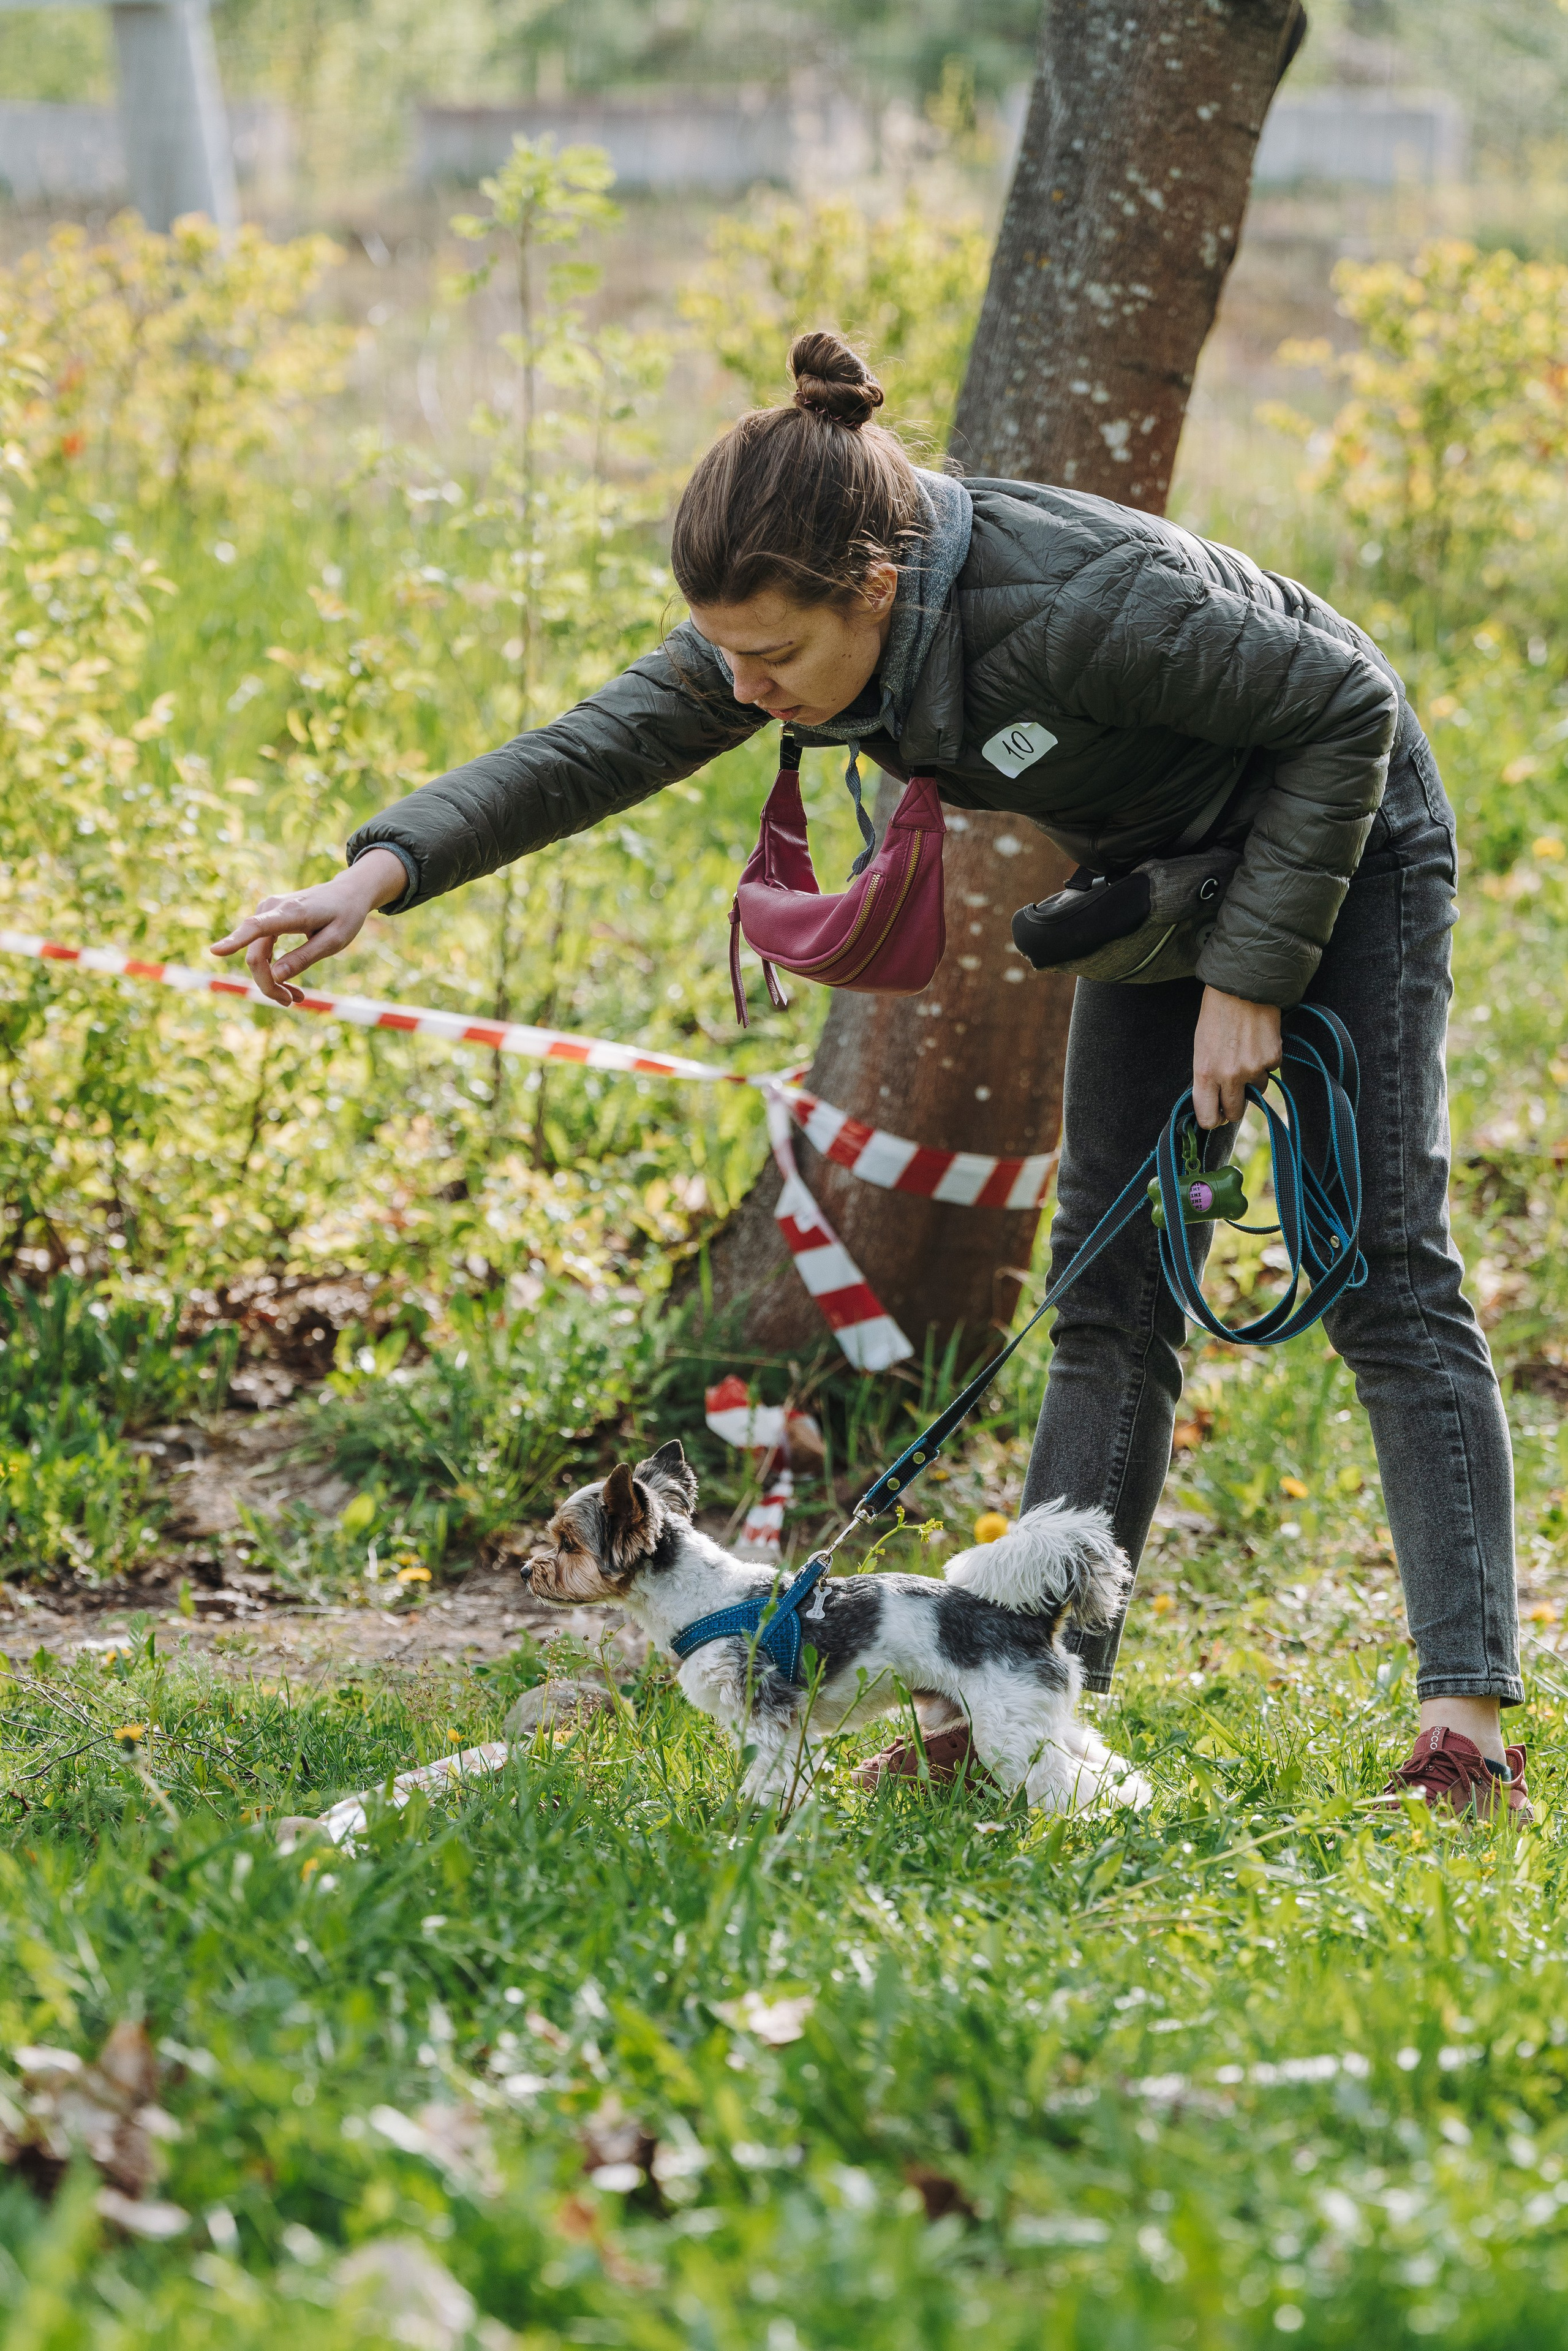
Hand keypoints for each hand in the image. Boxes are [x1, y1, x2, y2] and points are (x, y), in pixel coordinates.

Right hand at [210, 849, 407, 1006]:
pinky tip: (288, 984)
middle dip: (269, 985)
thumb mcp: (334, 941)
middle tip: (295, 1001)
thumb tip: (275, 977)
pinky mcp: (266, 918)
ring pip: (256, 956)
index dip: (236, 941)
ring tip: (297, 997)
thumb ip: (304, 957)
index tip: (215, 951)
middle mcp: (271, 908)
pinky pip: (260, 948)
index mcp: (291, 912)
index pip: (257, 927)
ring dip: (271, 981)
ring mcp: (266, 911)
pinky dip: (271, 969)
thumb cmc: (345, 916)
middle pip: (256, 956)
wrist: (346, 892)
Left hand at [1192, 986, 1280, 1127]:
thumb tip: (1215, 1101)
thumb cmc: (1216, 1015)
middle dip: (1233, 1108)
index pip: (1208, 1117)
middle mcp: (1229, 1076)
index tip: (1215, 1116)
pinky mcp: (1273, 1060)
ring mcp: (1253, 1069)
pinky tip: (1257, 1042)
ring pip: (1255, 1091)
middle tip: (1232, 1095)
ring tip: (1244, 1053)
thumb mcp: (1201, 1048)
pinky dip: (1265, 1062)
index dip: (1212, 1120)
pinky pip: (1270, 1071)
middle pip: (1234, 1113)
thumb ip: (1207, 1077)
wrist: (1242, 987)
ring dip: (1251, 1080)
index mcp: (1205, 1073)